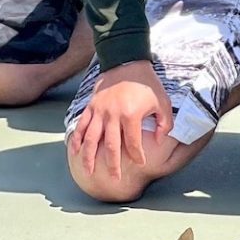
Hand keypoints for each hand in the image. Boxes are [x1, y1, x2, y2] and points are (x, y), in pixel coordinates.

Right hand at [68, 60, 173, 180]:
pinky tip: (75, 151)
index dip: (137, 156)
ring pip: (91, 139)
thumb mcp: (162, 102)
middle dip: (113, 165)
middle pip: (111, 146)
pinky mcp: (91, 106)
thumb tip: (158, 140)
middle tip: (115, 179)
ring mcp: (99, 111)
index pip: (133, 143)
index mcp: (130, 114)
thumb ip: (164, 123)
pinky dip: (77, 139)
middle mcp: (112, 115)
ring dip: (89, 157)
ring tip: (89, 171)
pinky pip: (81, 125)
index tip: (140, 163)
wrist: (126, 61)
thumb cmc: (146, 83)